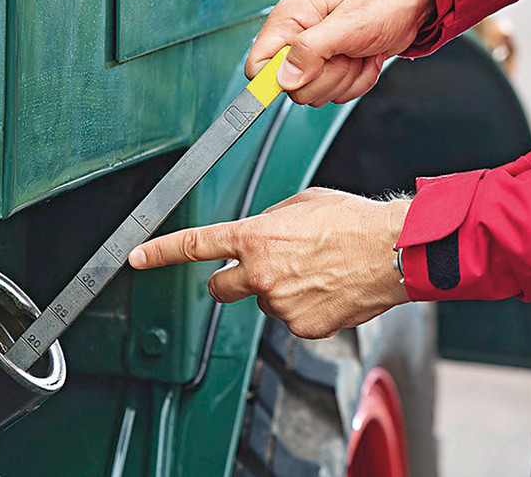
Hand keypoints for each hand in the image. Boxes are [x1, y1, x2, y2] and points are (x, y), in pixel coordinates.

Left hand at [129, 188, 410, 338]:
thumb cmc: (351, 222)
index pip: (195, 244)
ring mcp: (280, 304)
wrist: (393, 251)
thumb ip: (267, 221)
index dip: (160, 252)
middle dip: (231, 280)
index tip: (137, 257)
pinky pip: (291, 319)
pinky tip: (326, 291)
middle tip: (260, 270)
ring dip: (277, 291)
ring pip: (262, 302)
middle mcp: (261, 273)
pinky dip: (303, 308)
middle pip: (219, 287)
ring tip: (314, 273)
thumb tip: (256, 233)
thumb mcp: (300, 204)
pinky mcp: (303, 327)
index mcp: (255, 237)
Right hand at [245, 0, 433, 105]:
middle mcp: (296, 42)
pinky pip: (335, 96)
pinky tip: (362, 60)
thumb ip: (310, 50)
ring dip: (345, 79)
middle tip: (344, 52)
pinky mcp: (329, 73)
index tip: (303, 74)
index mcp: (288, 23)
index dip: (276, 78)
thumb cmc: (380, 1)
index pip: (257, 66)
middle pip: (290, 89)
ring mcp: (312, 60)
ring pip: (315, 95)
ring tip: (355, 51)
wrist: (408, 5)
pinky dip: (356, 83)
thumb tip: (286, 78)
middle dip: (326, 77)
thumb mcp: (346, 24)